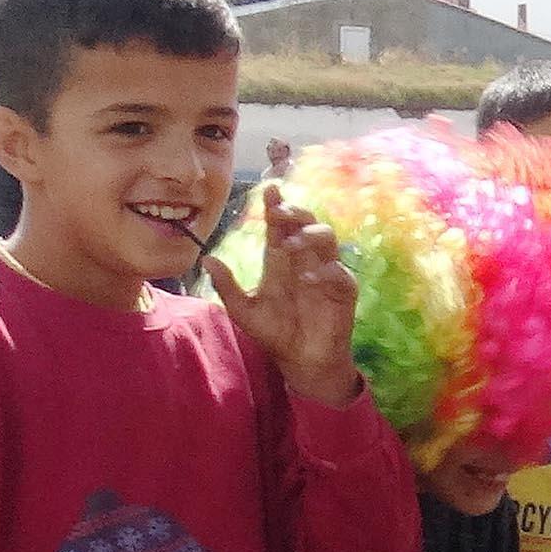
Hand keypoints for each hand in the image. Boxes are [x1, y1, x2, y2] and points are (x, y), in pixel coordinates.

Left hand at [204, 188, 362, 404]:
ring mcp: (326, 273)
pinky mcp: (343, 291)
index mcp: (281, 261)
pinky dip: (326, 271)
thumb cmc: (275, 334)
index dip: (275, 206)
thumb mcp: (243, 311)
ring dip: (310, 235)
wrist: (301, 362)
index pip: (279, 226)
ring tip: (291, 245)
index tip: (270, 189)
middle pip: (306, 222)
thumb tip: (206, 258)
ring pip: (328, 238)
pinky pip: (340, 272)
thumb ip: (227, 286)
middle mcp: (304, 260)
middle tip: (280, 212)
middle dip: (295, 212)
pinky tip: (308, 280)